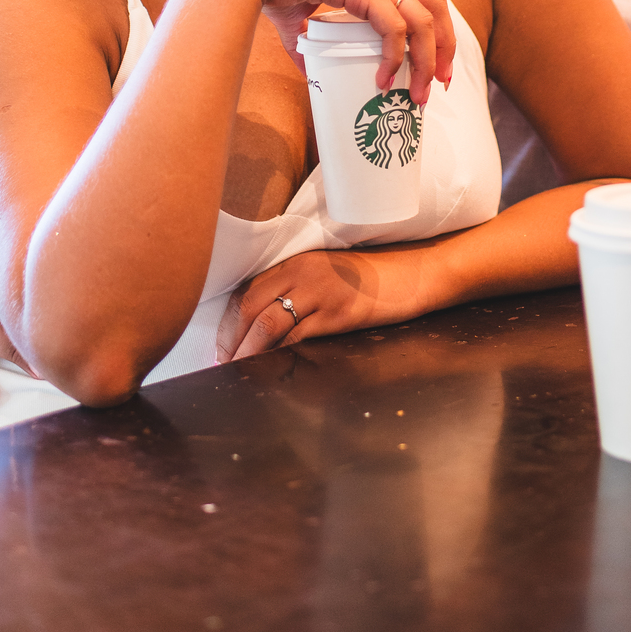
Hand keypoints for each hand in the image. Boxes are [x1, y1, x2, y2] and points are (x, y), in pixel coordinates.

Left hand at [214, 245, 426, 363]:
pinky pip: (299, 337)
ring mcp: (321, 292)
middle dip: (230, 339)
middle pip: (251, 306)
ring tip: (237, 369)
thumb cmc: (369, 278)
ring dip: (246, 350)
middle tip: (221, 363)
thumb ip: (296, 289)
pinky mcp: (339, 313)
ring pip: (268, 323)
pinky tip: (270, 368)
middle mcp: (303, 272)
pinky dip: (278, 355)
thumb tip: (262, 324)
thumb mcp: (326, 274)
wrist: (410, 275)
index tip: (220, 346)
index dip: (228, 322)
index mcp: (296, 262)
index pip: (248, 290)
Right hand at [224, 0, 455, 101]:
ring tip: (417, 92)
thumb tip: (313, 75)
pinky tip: (384, 78)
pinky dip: (395, 55)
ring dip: (427, 60)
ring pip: (422, 20)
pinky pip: (393, 26)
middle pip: (436, 6)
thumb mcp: (299, 23)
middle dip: (445, 47)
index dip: (437, 32)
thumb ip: (309, 46)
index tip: (435, 68)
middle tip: (439, 83)